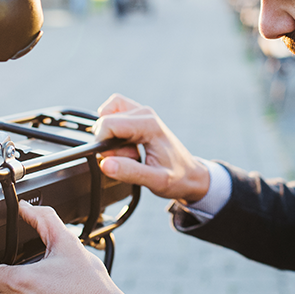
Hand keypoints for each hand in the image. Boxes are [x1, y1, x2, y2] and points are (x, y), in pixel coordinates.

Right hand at [93, 94, 209, 202]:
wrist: (191, 175)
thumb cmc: (178, 177)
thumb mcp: (155, 181)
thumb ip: (129, 172)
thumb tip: (105, 164)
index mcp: (149, 125)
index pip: (107, 124)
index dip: (104, 145)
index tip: (118, 160)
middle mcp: (145, 113)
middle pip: (106, 121)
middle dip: (109, 143)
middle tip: (130, 158)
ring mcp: (142, 112)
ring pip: (107, 115)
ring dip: (110, 136)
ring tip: (129, 152)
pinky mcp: (138, 116)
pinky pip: (114, 114)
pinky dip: (112, 129)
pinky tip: (125, 145)